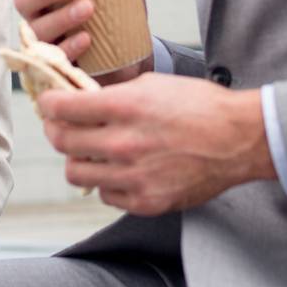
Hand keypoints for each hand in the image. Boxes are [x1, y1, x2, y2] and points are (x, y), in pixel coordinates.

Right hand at [8, 0, 152, 83]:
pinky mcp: (61, 63)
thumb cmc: (115, 6)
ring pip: (38, 29)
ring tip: (89, 7)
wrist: (131, 53)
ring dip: (61, 17)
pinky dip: (71, 45)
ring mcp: (47, 40)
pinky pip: (56, 57)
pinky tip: (88, 38)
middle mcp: (39, 13)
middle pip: (24, 0)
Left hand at [39, 73, 275, 214]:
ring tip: (91, 151)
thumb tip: (81, 97)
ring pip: (76, 173)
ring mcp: (134, 176)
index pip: (63, 108)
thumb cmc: (200, 106)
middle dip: (56, 130)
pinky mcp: (145, 201)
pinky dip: (107, 181)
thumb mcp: (153, 84)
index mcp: (126, 106)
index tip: (48, 104)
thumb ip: (114, 93)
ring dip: (78, 159)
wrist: (238, 140)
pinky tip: (121, 169)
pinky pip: (105, 194)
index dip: (48, 104)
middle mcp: (125, 143)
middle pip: (62, 142)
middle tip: (62, 126)